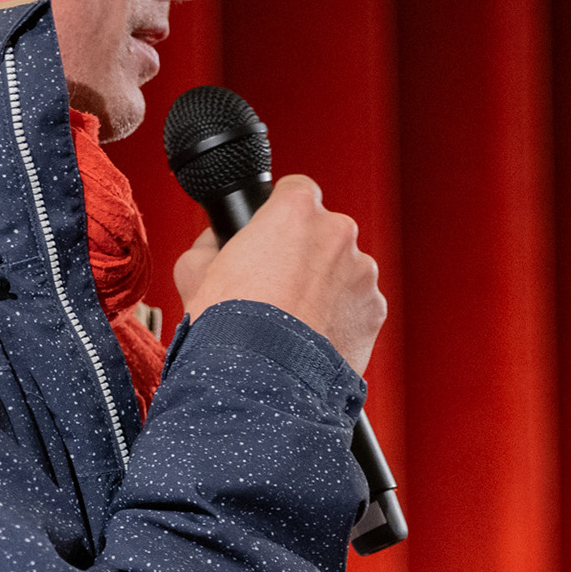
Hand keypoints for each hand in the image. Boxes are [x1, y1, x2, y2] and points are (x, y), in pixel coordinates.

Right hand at [173, 174, 383, 375]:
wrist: (262, 379)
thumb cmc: (230, 325)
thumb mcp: (195, 271)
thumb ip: (209, 245)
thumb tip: (213, 244)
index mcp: (296, 211)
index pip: (296, 192)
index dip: (280, 217)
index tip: (271, 239)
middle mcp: (338, 234)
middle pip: (324, 234)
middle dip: (306, 255)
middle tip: (278, 288)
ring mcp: (362, 274)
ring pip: (344, 272)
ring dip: (325, 289)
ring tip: (295, 321)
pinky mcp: (375, 312)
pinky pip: (357, 308)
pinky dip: (341, 320)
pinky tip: (313, 340)